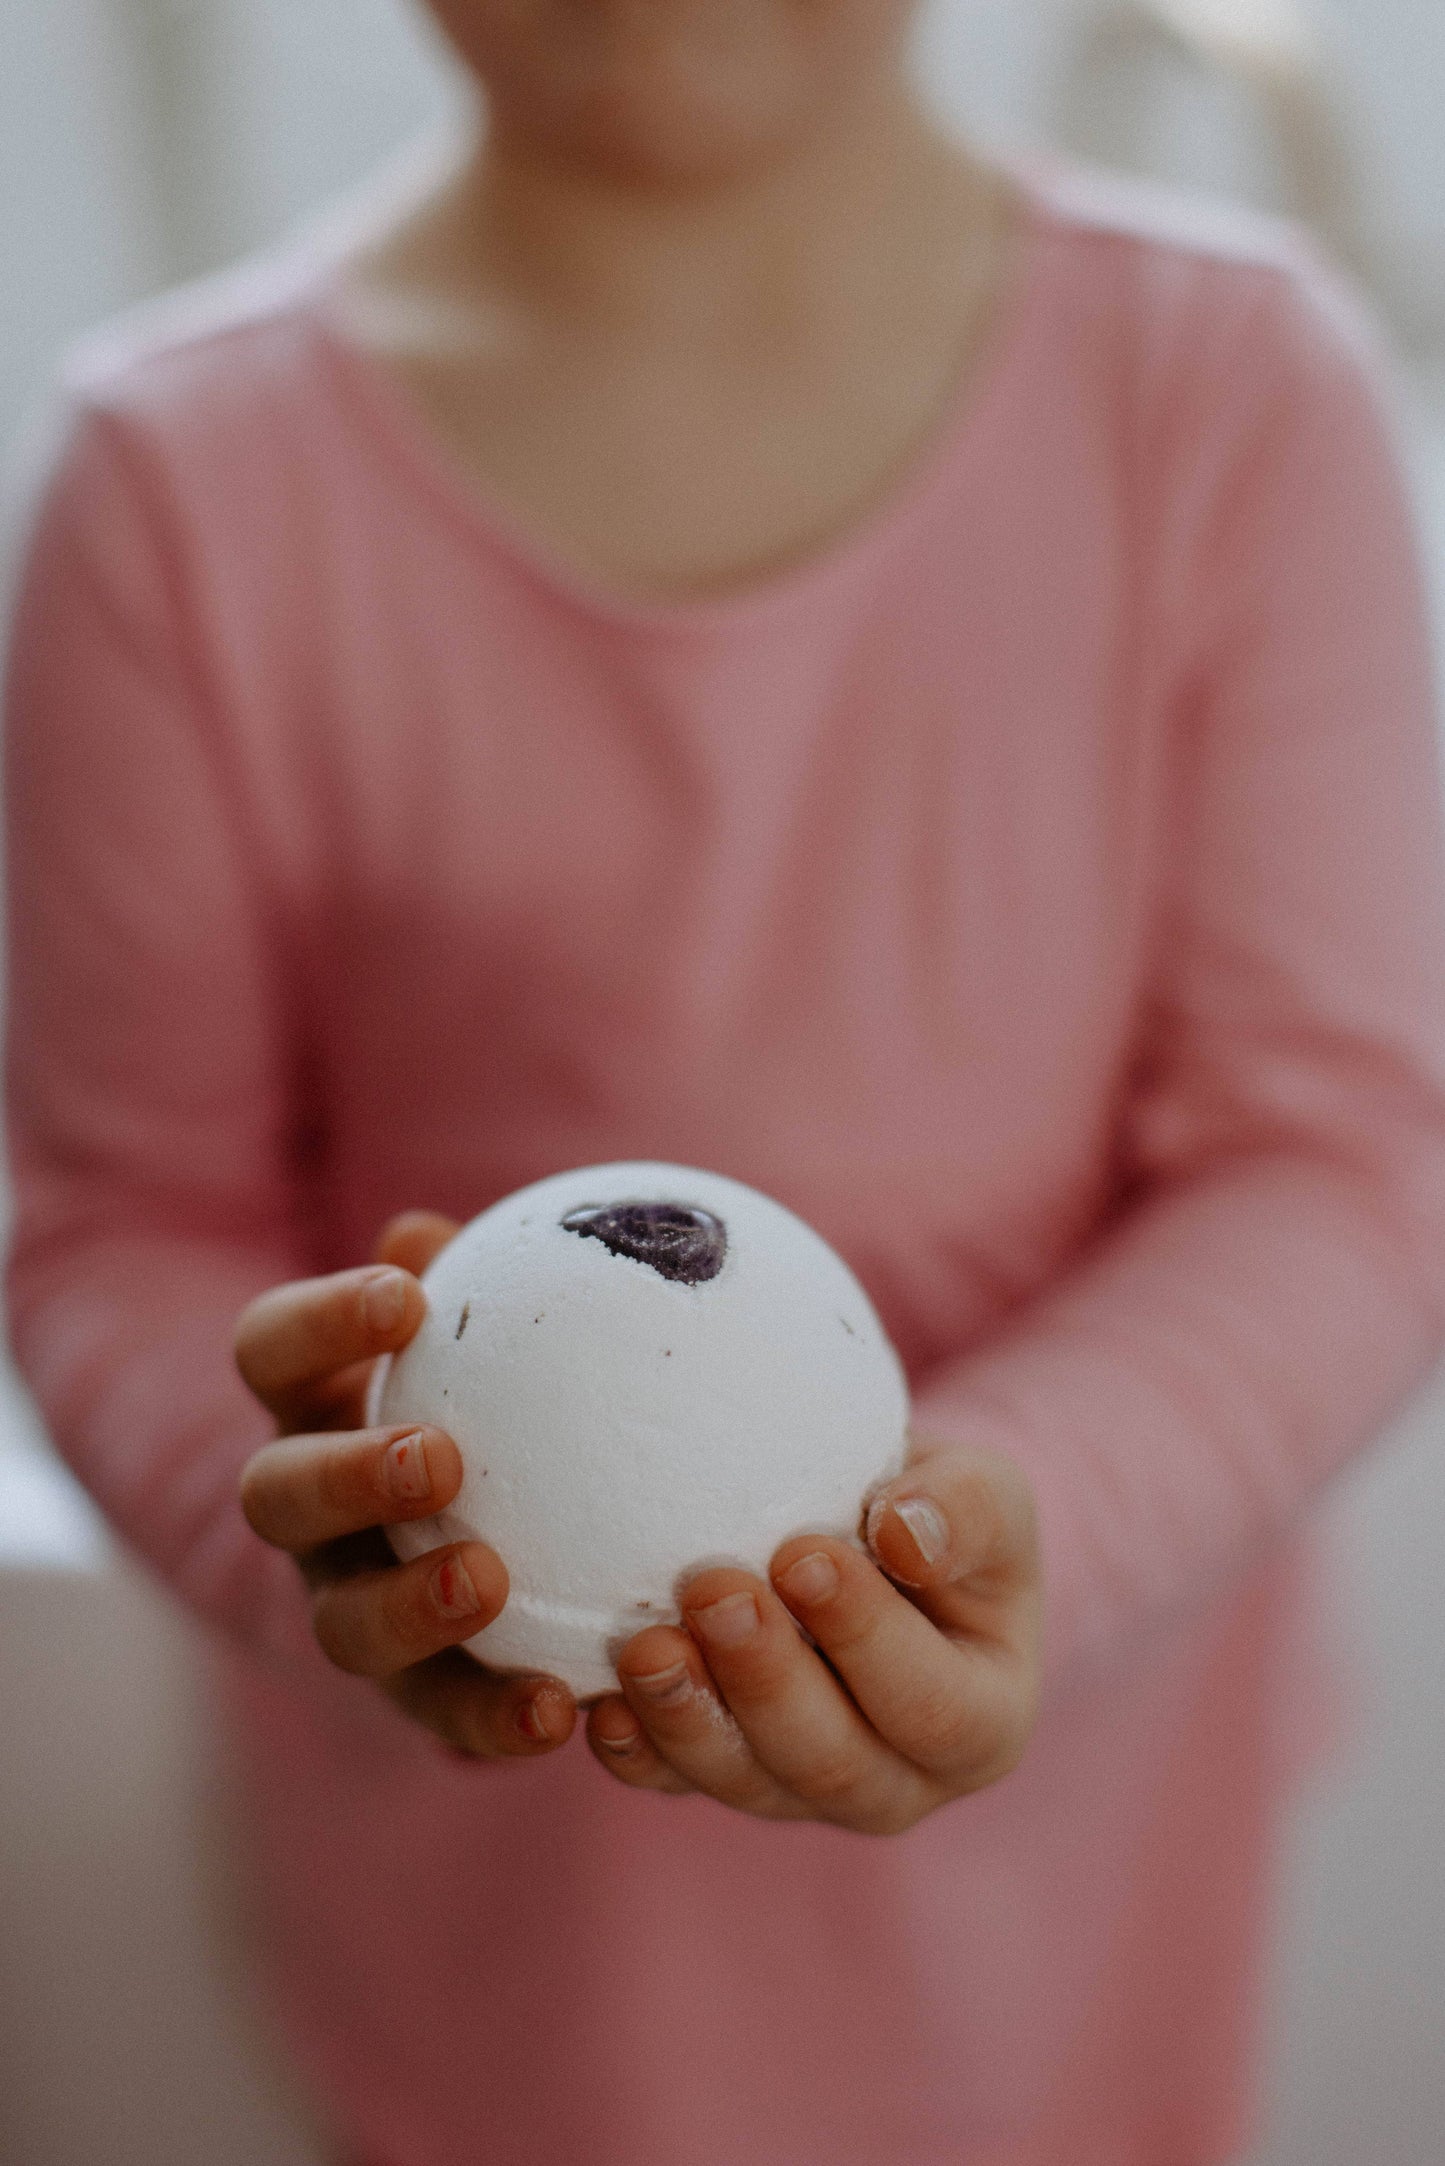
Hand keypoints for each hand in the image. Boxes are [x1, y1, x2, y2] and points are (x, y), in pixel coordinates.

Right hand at [234, 1211, 576, 1759]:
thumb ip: (464, 1296)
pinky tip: (558, 1709)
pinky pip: (439, 1717)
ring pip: (342, 1623)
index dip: (322, 1321)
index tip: (405, 1296)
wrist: (453, 1554)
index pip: (274, 1351)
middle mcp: (307, 1519)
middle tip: (437, 1458)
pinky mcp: (411, 1698)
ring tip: (487, 1583)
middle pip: (278, 1497)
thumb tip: (432, 1230)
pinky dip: (491, 1718)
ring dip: (409, 1606)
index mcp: (309, 1409)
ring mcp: (347, 1611)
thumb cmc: (476, 1403)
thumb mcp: (464, 1346)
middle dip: (348, 1476)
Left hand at [585, 1441, 1041, 1833]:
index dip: (864, 1637)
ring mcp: (804, 1790)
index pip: (930, 1703)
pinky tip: (597, 1701)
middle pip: (831, 1762)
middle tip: (712, 1589)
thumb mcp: (985, 1494)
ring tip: (644, 1644)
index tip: (802, 1554)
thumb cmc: (943, 1512)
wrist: (875, 1534)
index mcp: (983, 1725)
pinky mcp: (728, 1775)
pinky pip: (675, 1782)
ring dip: (689, 1718)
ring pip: (746, 1783)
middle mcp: (899, 1782)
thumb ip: (965, 1511)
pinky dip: (636, 1748)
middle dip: (764, 1680)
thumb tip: (905, 1533)